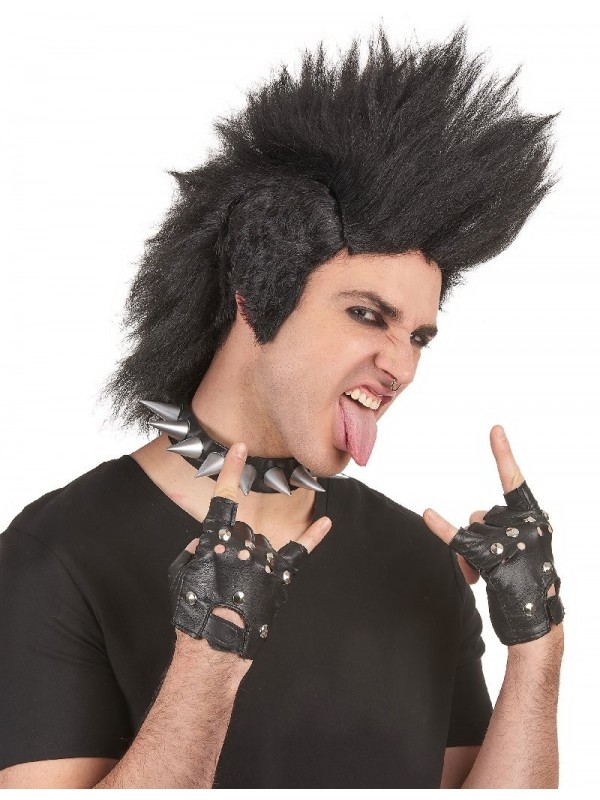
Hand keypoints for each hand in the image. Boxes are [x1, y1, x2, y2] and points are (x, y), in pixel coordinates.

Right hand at [169, 442, 331, 657]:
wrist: (216, 645)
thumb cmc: (193, 610)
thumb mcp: (180, 574)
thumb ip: (193, 549)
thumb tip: (206, 541)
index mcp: (216, 540)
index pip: (224, 498)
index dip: (231, 471)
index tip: (239, 449)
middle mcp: (244, 544)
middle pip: (242, 530)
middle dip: (233, 549)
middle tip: (224, 579)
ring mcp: (265, 560)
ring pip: (262, 543)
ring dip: (252, 558)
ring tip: (239, 588)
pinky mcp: (280, 577)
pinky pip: (299, 551)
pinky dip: (314, 536)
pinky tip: (325, 521)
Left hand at [422, 425, 563, 645]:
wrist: (534, 624)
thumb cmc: (524, 584)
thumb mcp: (516, 548)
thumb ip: (496, 527)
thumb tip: (469, 521)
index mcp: (534, 520)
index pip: (516, 482)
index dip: (504, 456)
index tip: (494, 429)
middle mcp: (527, 526)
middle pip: (481, 515)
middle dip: (476, 538)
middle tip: (486, 568)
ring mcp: (511, 543)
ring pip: (470, 531)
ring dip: (468, 556)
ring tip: (483, 579)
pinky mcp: (493, 560)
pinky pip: (459, 540)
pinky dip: (441, 529)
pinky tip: (428, 516)